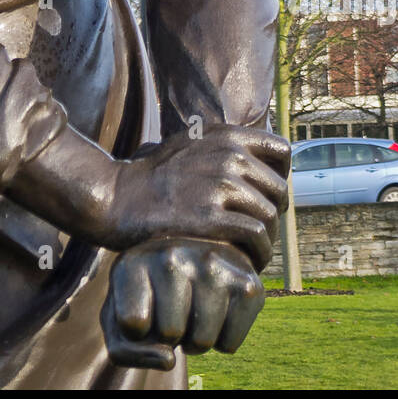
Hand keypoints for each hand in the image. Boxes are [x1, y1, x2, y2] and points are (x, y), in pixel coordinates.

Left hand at [102, 240, 263, 370]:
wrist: (194, 263)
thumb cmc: (150, 300)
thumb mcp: (120, 322)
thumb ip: (125, 351)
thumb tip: (169, 360)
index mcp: (134, 260)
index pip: (132, 324)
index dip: (137, 333)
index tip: (140, 310)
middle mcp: (172, 254)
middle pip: (170, 333)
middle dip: (170, 336)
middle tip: (172, 312)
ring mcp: (212, 264)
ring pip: (201, 341)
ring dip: (195, 340)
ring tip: (193, 311)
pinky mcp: (247, 283)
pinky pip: (229, 345)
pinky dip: (221, 341)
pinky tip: (216, 313)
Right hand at [103, 125, 288, 268]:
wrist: (116, 197)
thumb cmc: (153, 177)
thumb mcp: (190, 144)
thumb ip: (223, 148)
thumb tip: (257, 160)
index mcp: (226, 136)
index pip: (282, 151)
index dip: (280, 177)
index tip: (266, 197)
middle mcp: (228, 155)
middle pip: (280, 191)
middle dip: (274, 216)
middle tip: (257, 234)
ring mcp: (219, 185)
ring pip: (271, 217)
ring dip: (267, 241)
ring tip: (252, 253)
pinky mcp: (210, 216)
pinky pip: (256, 236)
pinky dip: (258, 254)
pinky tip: (246, 262)